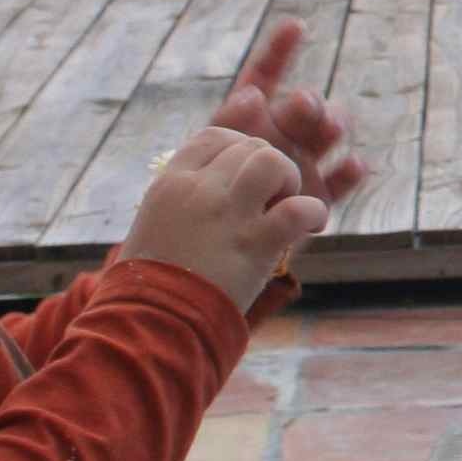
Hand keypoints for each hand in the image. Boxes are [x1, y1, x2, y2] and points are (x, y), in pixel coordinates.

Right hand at [122, 126, 326, 311]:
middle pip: (249, 146)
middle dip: (268, 167)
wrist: (150, 323)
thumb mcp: (151, 227)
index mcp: (170, 183)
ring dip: (289, 179)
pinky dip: (314, 213)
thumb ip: (179, 202)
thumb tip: (204, 191)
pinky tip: (312, 225)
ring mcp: (228, 214)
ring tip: (285, 204)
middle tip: (271, 198)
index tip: (246, 175)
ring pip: (272, 161)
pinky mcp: (255, 243)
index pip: (214, 137)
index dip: (239, 149)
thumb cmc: (148, 285)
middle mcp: (199, 190)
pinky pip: (298, 208)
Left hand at [210, 18, 366, 209]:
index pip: (265, 77)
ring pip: (326, 137)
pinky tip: (354, 165)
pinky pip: (338, 183)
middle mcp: (283, 135)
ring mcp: (303, 165)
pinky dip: (349, 173)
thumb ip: (229, 125)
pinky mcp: (317, 199)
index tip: (294, 25)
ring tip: (330, 127)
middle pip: (302, 109)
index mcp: (252, 119)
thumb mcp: (209, 154)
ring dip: (332, 126)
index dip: (279, 50)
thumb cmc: (207, 194)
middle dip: (307, 102)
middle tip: (304, 106)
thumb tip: (253, 94)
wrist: (208, 250)